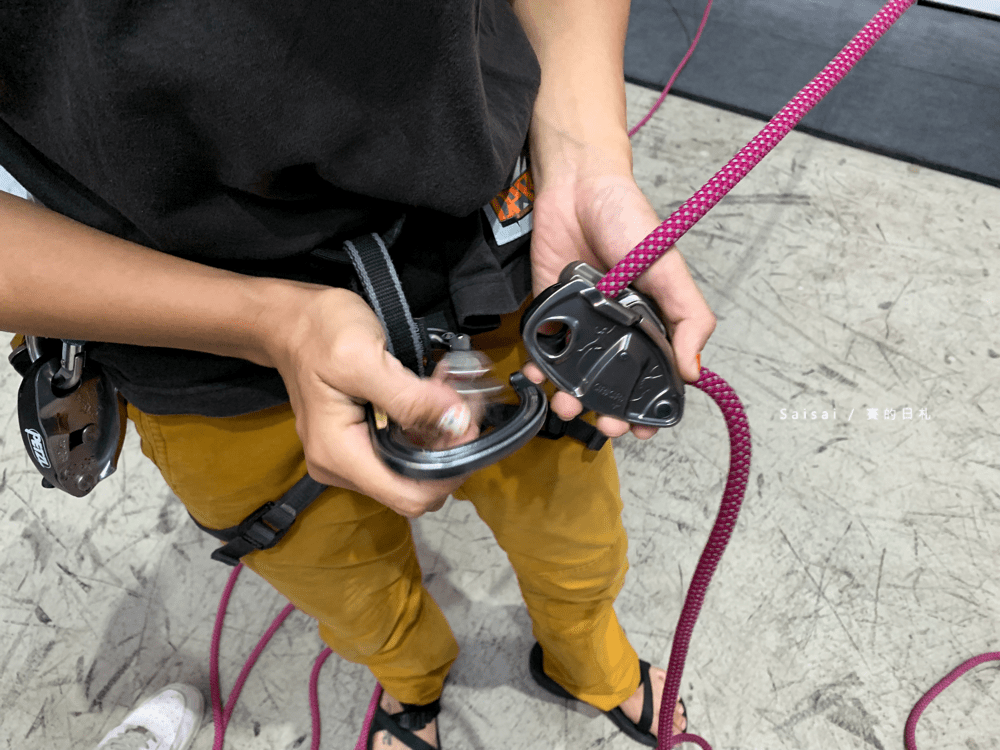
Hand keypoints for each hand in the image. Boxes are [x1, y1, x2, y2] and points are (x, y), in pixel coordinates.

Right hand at [256, 281, 475, 516]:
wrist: (291, 321)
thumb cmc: (317, 332)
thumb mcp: (362, 356)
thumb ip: (410, 396)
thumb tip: (456, 420)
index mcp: (339, 454)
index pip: (409, 497)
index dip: (447, 472)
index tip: (465, 429)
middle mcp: (344, 466)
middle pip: (416, 484)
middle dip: (448, 447)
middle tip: (463, 403)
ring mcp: (352, 455)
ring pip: (416, 466)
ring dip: (441, 433)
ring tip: (448, 391)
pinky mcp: (363, 441)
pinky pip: (406, 447)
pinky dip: (427, 425)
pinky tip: (433, 395)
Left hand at [525, 166, 715, 439]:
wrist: (576, 188)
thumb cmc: (628, 221)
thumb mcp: (668, 269)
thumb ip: (687, 316)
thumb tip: (693, 371)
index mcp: (651, 321)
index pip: (653, 374)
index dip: (650, 404)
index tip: (643, 430)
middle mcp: (615, 328)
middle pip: (611, 382)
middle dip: (607, 409)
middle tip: (603, 423)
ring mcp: (581, 323)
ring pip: (575, 374)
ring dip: (570, 396)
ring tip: (566, 405)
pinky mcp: (549, 311)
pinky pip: (544, 349)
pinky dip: (538, 368)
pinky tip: (536, 378)